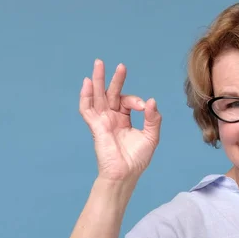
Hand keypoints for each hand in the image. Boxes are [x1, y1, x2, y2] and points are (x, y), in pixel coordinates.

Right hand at [79, 59, 161, 181]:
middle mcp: (112, 118)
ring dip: (98, 80)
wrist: (126, 174)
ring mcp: (103, 121)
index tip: (143, 107)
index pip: (127, 101)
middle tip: (120, 66)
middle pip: (111, 94)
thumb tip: (151, 101)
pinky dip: (85, 96)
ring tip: (99, 64)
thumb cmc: (137, 159)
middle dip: (115, 79)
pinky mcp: (96, 126)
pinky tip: (87, 83)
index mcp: (124, 119)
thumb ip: (153, 119)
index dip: (136, 100)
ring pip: (98, 97)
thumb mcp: (151, 136)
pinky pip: (87, 109)